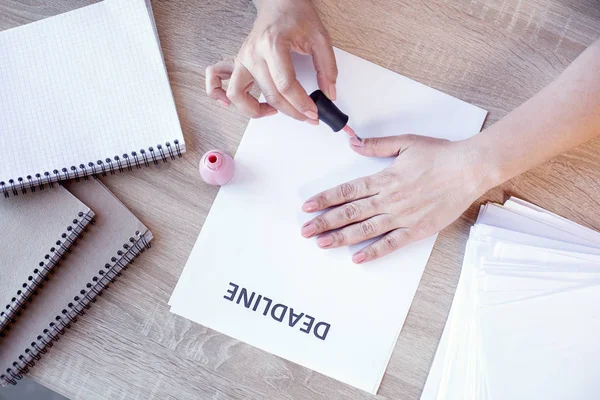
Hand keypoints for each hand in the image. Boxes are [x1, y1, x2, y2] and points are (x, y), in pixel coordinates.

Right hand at [205, 0, 336, 122]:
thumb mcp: (319, 37)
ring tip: (275, 112)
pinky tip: (244, 104)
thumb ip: (327, 67)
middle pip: (270, 95)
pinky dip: (227, 99)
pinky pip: (223, 85)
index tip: (314, 113)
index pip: (285, 85)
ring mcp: (242, 59)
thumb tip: (329, 93)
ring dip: (256, 111)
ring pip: (239, 96)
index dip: (302, 104)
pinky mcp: (237, 63)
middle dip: (291, 112)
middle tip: (307, 116)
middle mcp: (253, 54)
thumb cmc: (296, 15)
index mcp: (272, 44)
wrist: (278, 2)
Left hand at [301, 135, 489, 262]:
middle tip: (305, 230)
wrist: (469, 169)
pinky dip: (374, 251)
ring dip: (341, 237)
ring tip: (322, 243)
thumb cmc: (440, 155)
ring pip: (365, 229)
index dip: (325, 199)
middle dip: (324, 222)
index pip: (347, 191)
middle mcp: (388, 199)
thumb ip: (377, 145)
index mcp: (384, 178)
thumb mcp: (405, 142)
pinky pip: (391, 243)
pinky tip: (357, 258)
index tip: (307, 206)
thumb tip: (353, 143)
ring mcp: (402, 216)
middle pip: (349, 212)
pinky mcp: (417, 229)